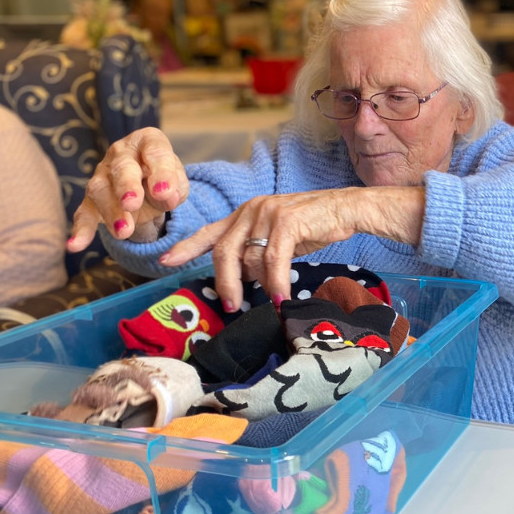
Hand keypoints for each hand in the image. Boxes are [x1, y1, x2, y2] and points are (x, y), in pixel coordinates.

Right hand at [67, 128, 188, 250]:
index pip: (156, 152)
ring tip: (123, 232)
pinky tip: (75, 245)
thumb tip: (167, 197)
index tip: (164, 193)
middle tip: (132, 204)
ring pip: (101, 191)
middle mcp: (121, 154)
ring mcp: (102, 175)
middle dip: (126, 186)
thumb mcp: (178, 182)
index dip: (161, 172)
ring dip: (111, 212)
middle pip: (122, 169)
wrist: (148, 183)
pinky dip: (81, 229)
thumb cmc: (165, 178)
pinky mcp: (92, 199)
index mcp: (147, 142)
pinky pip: (84, 213)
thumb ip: (175, 188)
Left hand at [160, 186, 423, 310]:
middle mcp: (251, 210)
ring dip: (256, 285)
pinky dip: (276, 282)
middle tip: (231, 305)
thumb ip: (256, 252)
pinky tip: (280, 296)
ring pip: (248, 258)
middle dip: (224, 282)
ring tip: (266, 301)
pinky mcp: (286, 221)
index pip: (209, 232)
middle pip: (223, 251)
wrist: (347, 208)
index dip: (186, 247)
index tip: (166, 262)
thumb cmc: (315, 224)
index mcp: (245, 213)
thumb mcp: (278, 237)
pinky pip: (273, 260)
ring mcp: (267, 213)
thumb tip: (242, 279)